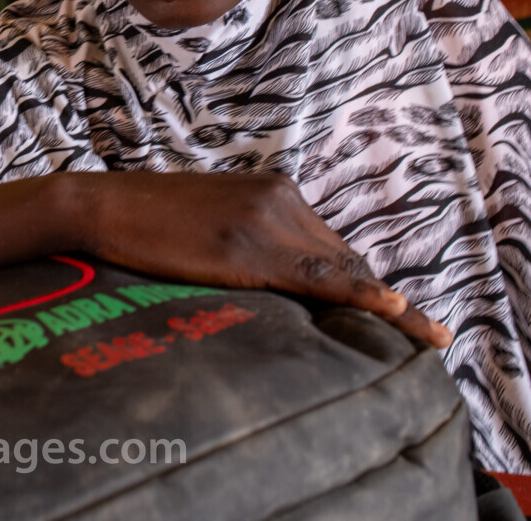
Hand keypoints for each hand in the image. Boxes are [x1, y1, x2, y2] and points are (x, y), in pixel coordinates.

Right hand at [79, 171, 451, 348]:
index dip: (366, 284)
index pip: (332, 245)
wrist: (100, 206)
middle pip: (345, 258)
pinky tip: (399, 313)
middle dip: (382, 299)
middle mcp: (281, 198)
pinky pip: (322, 278)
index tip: (401, 315)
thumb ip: (248, 239)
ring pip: (343, 270)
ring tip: (430, 340)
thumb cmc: (144, 221)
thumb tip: (271, 281)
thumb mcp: (211, 224)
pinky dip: (365, 296)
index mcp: (273, 189)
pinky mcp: (252, 248)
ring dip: (388, 307)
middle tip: (425, 338)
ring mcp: (268, 220)